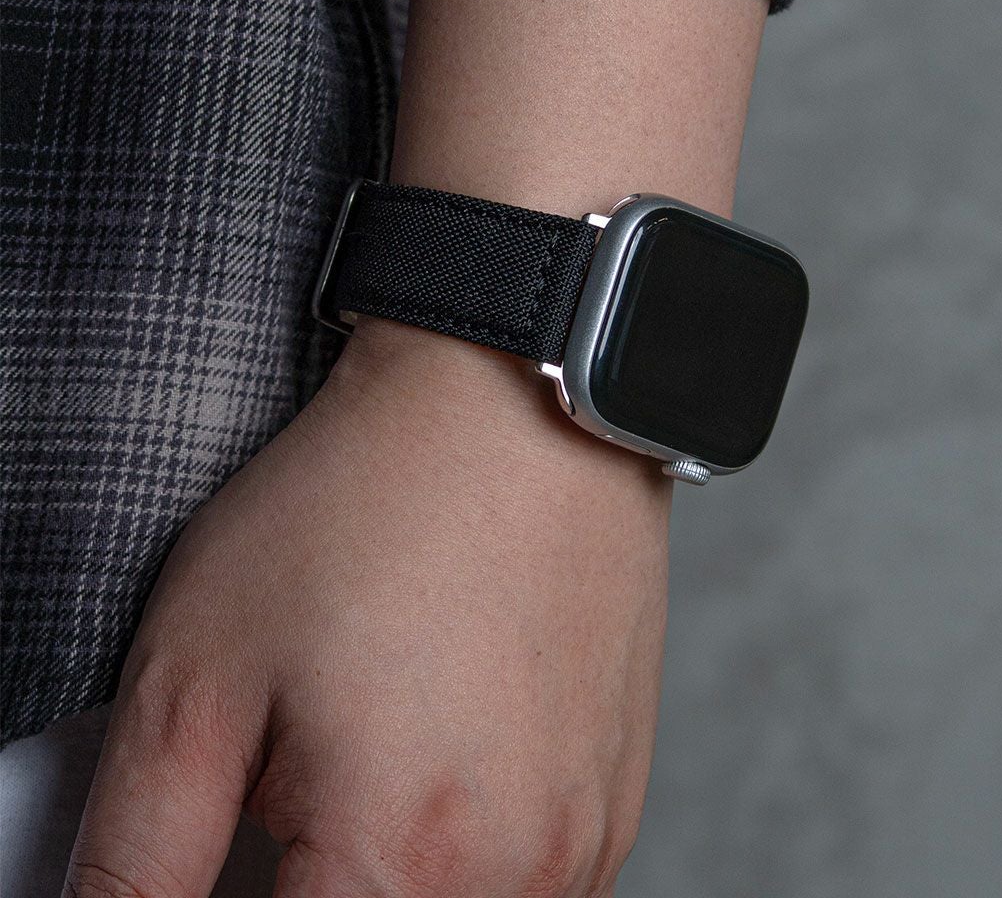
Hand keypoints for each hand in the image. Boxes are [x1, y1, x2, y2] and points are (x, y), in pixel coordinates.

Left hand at [64, 318, 671, 896]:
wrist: (511, 403)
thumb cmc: (369, 504)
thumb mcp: (197, 675)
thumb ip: (135, 860)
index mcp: (403, 868)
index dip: (231, 890)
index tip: (234, 826)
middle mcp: (521, 879)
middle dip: (307, 877)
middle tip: (289, 778)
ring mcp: (585, 839)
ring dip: (389, 874)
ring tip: (372, 745)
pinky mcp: (615, 795)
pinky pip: (525, 882)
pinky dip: (462, 853)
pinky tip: (441, 743)